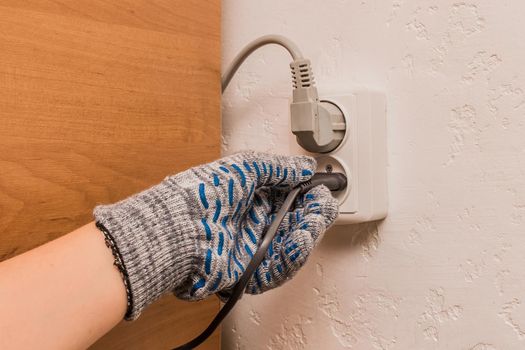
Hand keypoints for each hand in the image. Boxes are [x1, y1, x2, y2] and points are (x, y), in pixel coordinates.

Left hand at [94, 151, 337, 319]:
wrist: (177, 229)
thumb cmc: (202, 194)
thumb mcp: (243, 167)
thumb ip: (278, 167)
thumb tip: (305, 167)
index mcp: (253, 196)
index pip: (292, 197)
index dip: (310, 194)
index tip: (322, 190)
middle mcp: (254, 221)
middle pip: (296, 222)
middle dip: (314, 215)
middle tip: (322, 209)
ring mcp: (251, 247)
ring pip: (291, 246)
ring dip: (307, 236)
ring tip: (311, 226)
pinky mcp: (247, 272)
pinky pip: (276, 269)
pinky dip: (291, 258)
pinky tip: (299, 243)